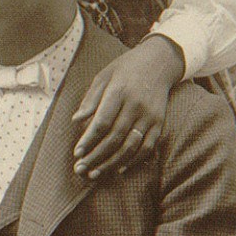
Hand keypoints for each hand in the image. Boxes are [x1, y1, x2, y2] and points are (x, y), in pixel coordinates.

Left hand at [72, 35, 183, 180]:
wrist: (159, 61)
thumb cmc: (125, 68)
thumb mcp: (104, 76)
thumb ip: (91, 98)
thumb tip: (76, 120)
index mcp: (119, 92)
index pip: (102, 122)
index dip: (89, 140)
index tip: (77, 153)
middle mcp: (136, 105)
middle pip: (115, 137)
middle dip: (96, 156)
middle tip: (81, 169)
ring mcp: (150, 115)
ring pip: (131, 146)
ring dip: (112, 163)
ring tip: (96, 173)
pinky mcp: (160, 122)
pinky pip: (148, 147)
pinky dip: (134, 160)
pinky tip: (119, 168)